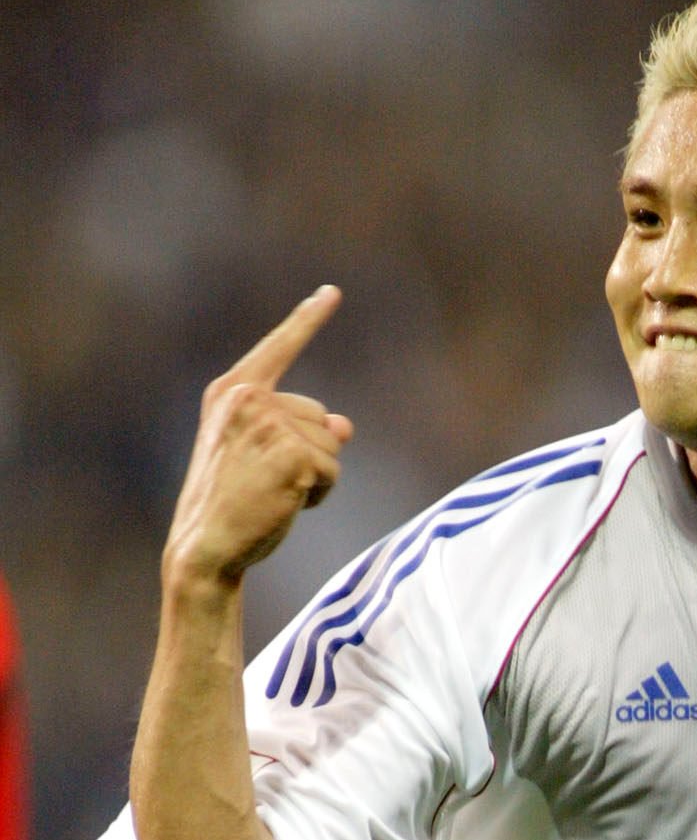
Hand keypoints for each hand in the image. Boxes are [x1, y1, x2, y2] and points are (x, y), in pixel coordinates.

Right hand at [164, 286, 353, 586]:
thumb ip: (297, 430)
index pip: (279, 348)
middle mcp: (248, 398)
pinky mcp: (292, 452)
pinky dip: (320, 493)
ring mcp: (270, 422)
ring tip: (272, 493)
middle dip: (309, 453)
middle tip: (265, 482)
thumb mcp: (260, 456)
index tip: (331, 293)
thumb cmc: (230, 504)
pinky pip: (333, 469)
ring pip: (331, 444)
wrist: (206, 546)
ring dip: (316, 476)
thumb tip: (346, 424)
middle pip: (319, 416)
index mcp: (231, 392)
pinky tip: (286, 503)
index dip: (308, 320)